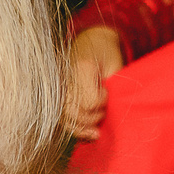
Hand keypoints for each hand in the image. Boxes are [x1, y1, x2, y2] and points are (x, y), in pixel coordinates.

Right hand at [66, 26, 124, 141]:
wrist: (90, 41)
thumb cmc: (107, 53)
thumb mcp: (115, 65)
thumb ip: (114, 86)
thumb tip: (111, 113)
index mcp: (82, 67)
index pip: (90, 100)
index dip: (102, 102)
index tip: (107, 93)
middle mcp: (66, 79)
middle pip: (76, 112)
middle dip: (93, 118)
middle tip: (104, 111)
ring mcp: (59, 88)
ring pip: (66, 119)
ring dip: (83, 128)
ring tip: (96, 130)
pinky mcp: (57, 96)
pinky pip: (62, 119)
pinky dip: (74, 128)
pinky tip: (86, 132)